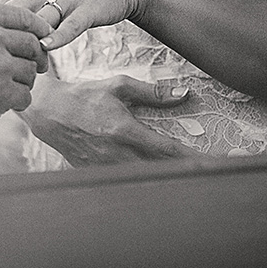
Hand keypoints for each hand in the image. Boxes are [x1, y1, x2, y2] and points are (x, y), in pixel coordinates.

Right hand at [0, 0, 50, 140]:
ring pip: (30, 71)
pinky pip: (24, 95)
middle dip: (36, 55)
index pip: (23, 15)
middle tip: (36, 65)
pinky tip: (5, 101)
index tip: (44, 36)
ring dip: (24, 80)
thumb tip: (17, 23)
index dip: (39, 27)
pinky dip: (18, 100)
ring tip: (9, 86)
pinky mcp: (0, 93)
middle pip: (32, 43)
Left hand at [0, 0, 146, 49]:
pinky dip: (59, 35)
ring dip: (28, 39)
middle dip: (1, 34)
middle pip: (15, 12)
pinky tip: (47, 47)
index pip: (1, 6)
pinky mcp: (89, 8)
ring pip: (41, 18)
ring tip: (14, 62)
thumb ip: (22, 11)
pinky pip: (72, 24)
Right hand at [19, 74, 203, 166]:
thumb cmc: (86, 96)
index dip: (194, 159)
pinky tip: (160, 180)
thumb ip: (153, 93)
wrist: (50, 113)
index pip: (167, 150)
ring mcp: (106, 168)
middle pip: (162, 171)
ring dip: (169, 179)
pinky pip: (127, 181)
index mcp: (124, 131)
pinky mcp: (98, 174)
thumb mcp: (119, 86)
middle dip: (188, 173)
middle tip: (213, 174)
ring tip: (190, 178)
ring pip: (146, 180)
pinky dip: (145, 181)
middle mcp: (116, 154)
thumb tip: (183, 94)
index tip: (216, 163)